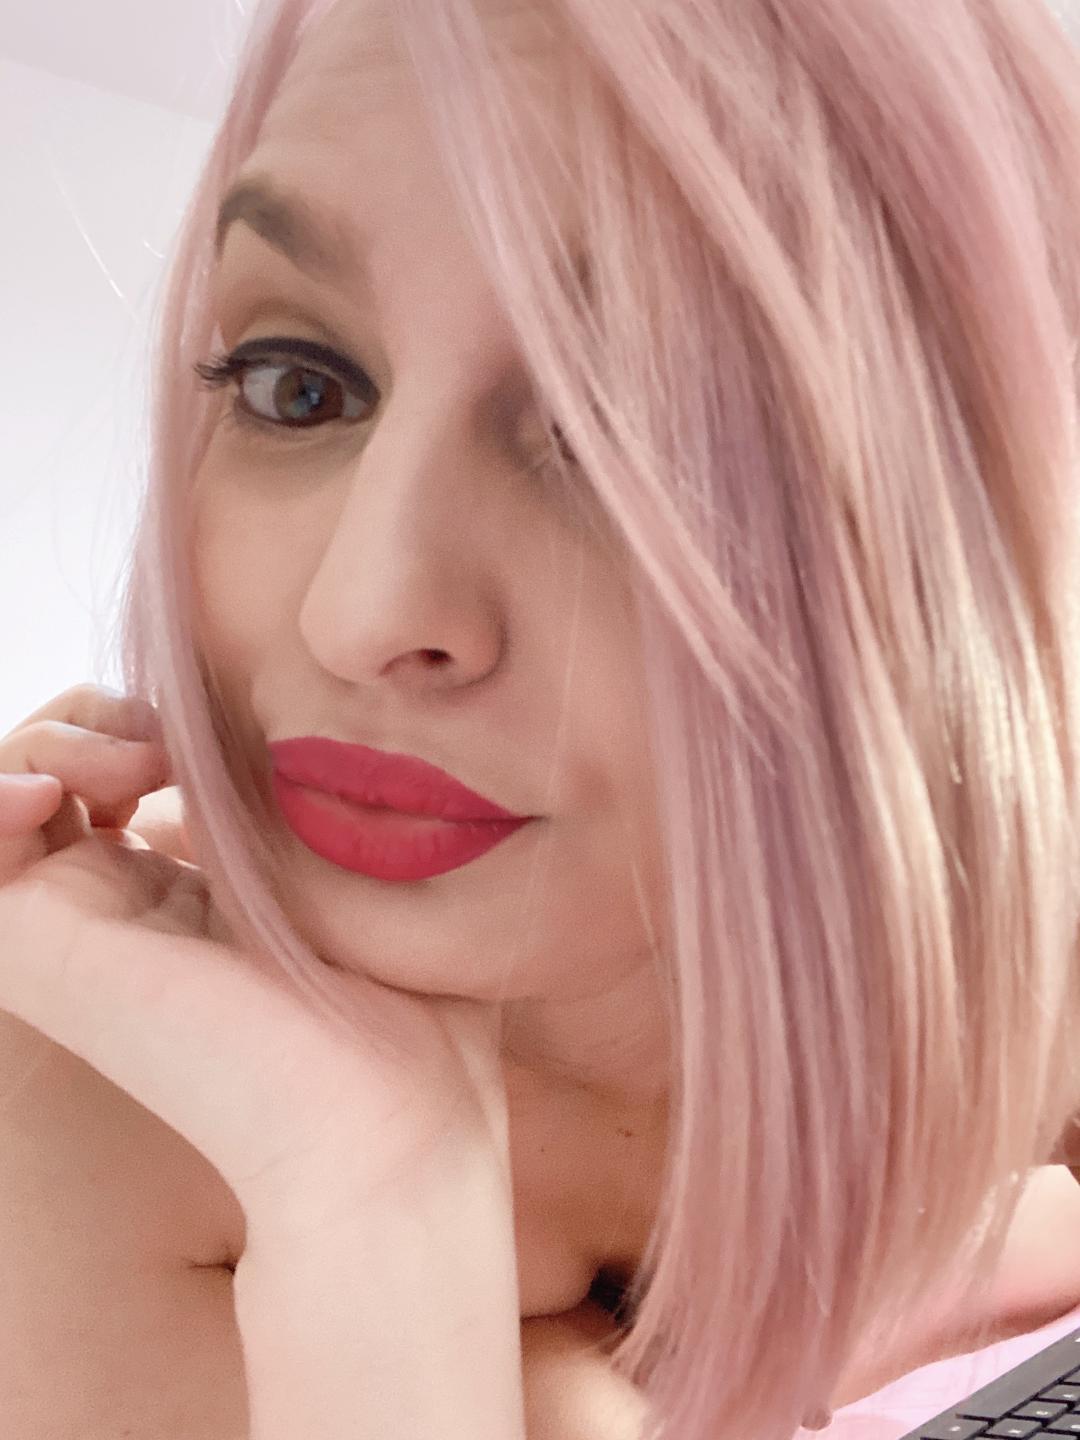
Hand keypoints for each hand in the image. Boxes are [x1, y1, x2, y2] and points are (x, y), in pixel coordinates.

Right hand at [0, 685, 511, 1252]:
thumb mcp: (375, 889)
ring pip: (22, 788)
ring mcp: (83, 931)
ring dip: (64, 738)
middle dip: (106, 716)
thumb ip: (316, 819)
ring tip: (138, 756)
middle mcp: (133, 915)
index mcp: (204, 904)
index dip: (168, 724)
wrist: (386, 1129)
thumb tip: (264, 750)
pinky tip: (77, 788)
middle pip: (75, 775)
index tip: (232, 723)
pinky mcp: (41, 945)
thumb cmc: (417, 1026)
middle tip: (169, 734)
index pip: (143, 785)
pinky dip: (4, 787)